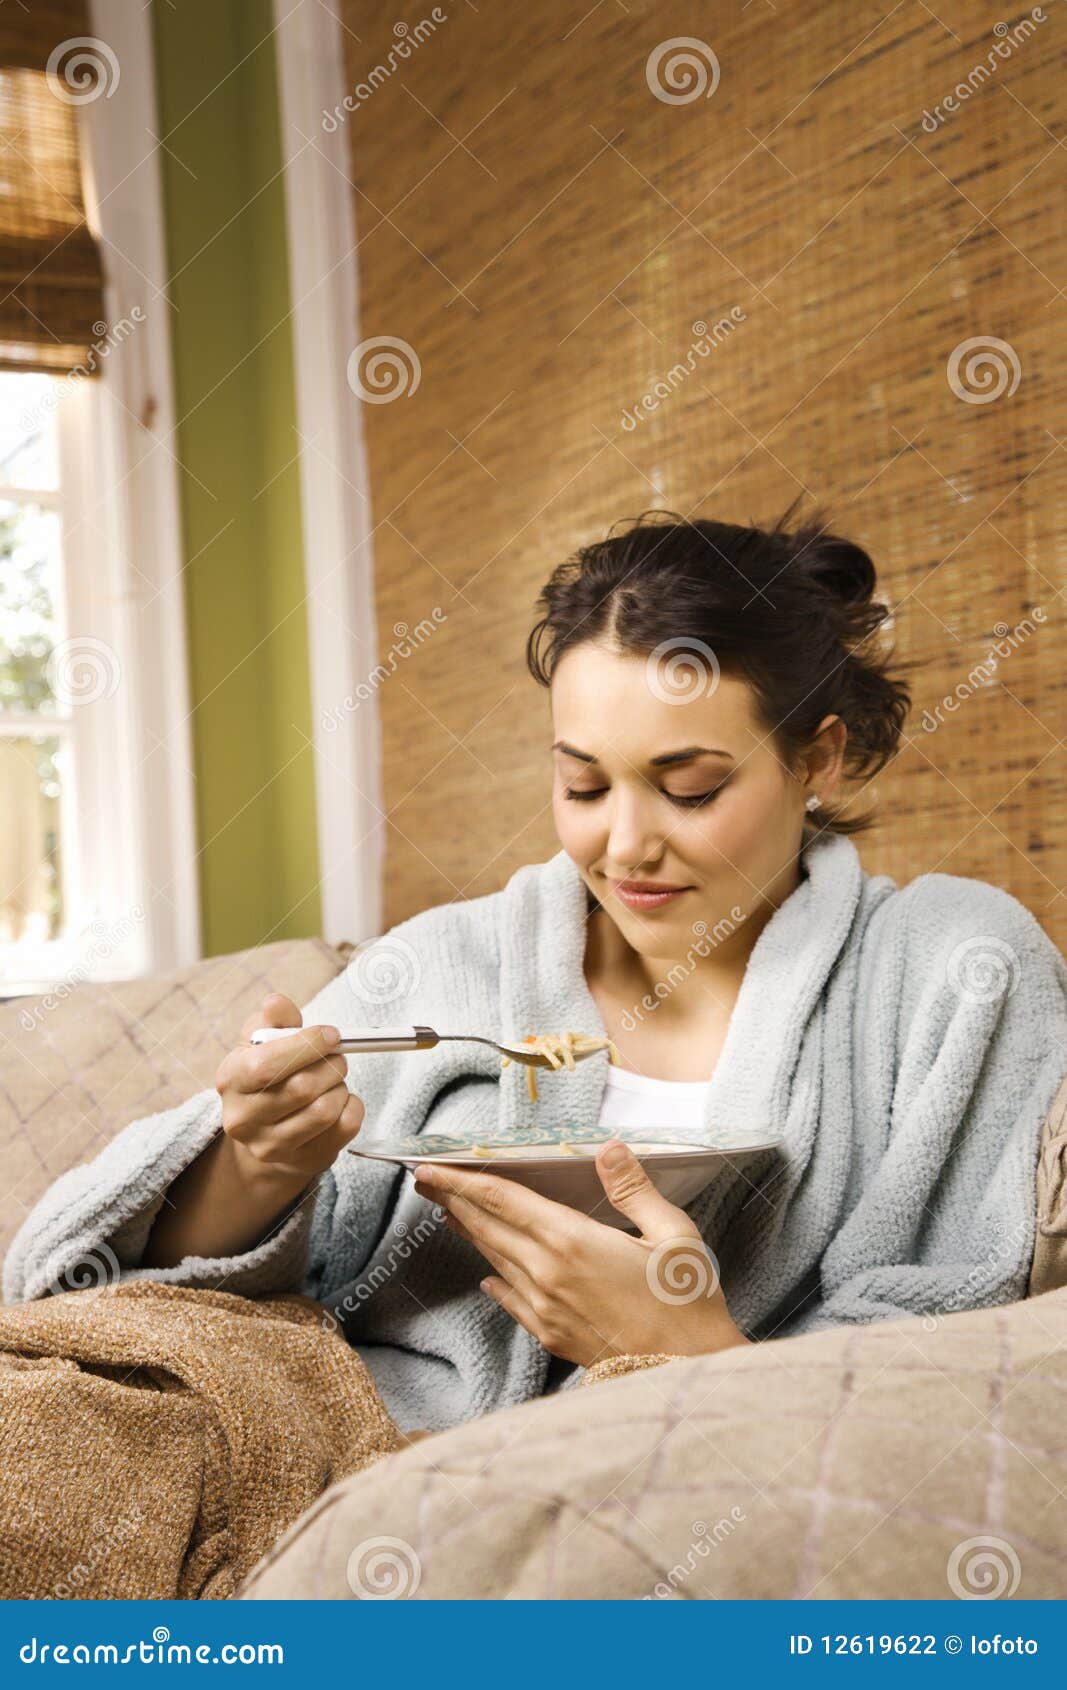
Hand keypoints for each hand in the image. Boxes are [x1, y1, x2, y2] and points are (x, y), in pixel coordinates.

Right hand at [215, 993, 364, 1182]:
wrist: (266, 1130)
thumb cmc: (268, 1075)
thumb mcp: (262, 1042)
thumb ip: (273, 1019)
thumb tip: (276, 1003)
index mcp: (230, 1080)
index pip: (266, 1065)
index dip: (306, 1046)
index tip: (331, 1034)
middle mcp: (243, 1119)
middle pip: (302, 1088)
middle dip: (330, 1064)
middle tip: (337, 1056)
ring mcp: (271, 1146)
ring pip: (325, 1109)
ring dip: (340, 1086)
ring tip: (333, 1079)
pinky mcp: (303, 1160)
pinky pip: (345, 1126)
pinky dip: (352, 1105)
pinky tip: (340, 1100)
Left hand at [412, 1139, 748, 1367]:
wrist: (687, 1371)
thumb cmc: (686, 1301)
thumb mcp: (673, 1234)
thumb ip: (634, 1189)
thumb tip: (609, 1149)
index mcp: (571, 1240)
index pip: (500, 1200)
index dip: (460, 1181)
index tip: (428, 1168)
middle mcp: (546, 1272)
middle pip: (486, 1227)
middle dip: (452, 1201)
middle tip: (425, 1182)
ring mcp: (544, 1307)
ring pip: (495, 1259)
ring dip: (471, 1233)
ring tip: (451, 1213)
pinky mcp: (550, 1335)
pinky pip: (510, 1299)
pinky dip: (496, 1279)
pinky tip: (489, 1273)